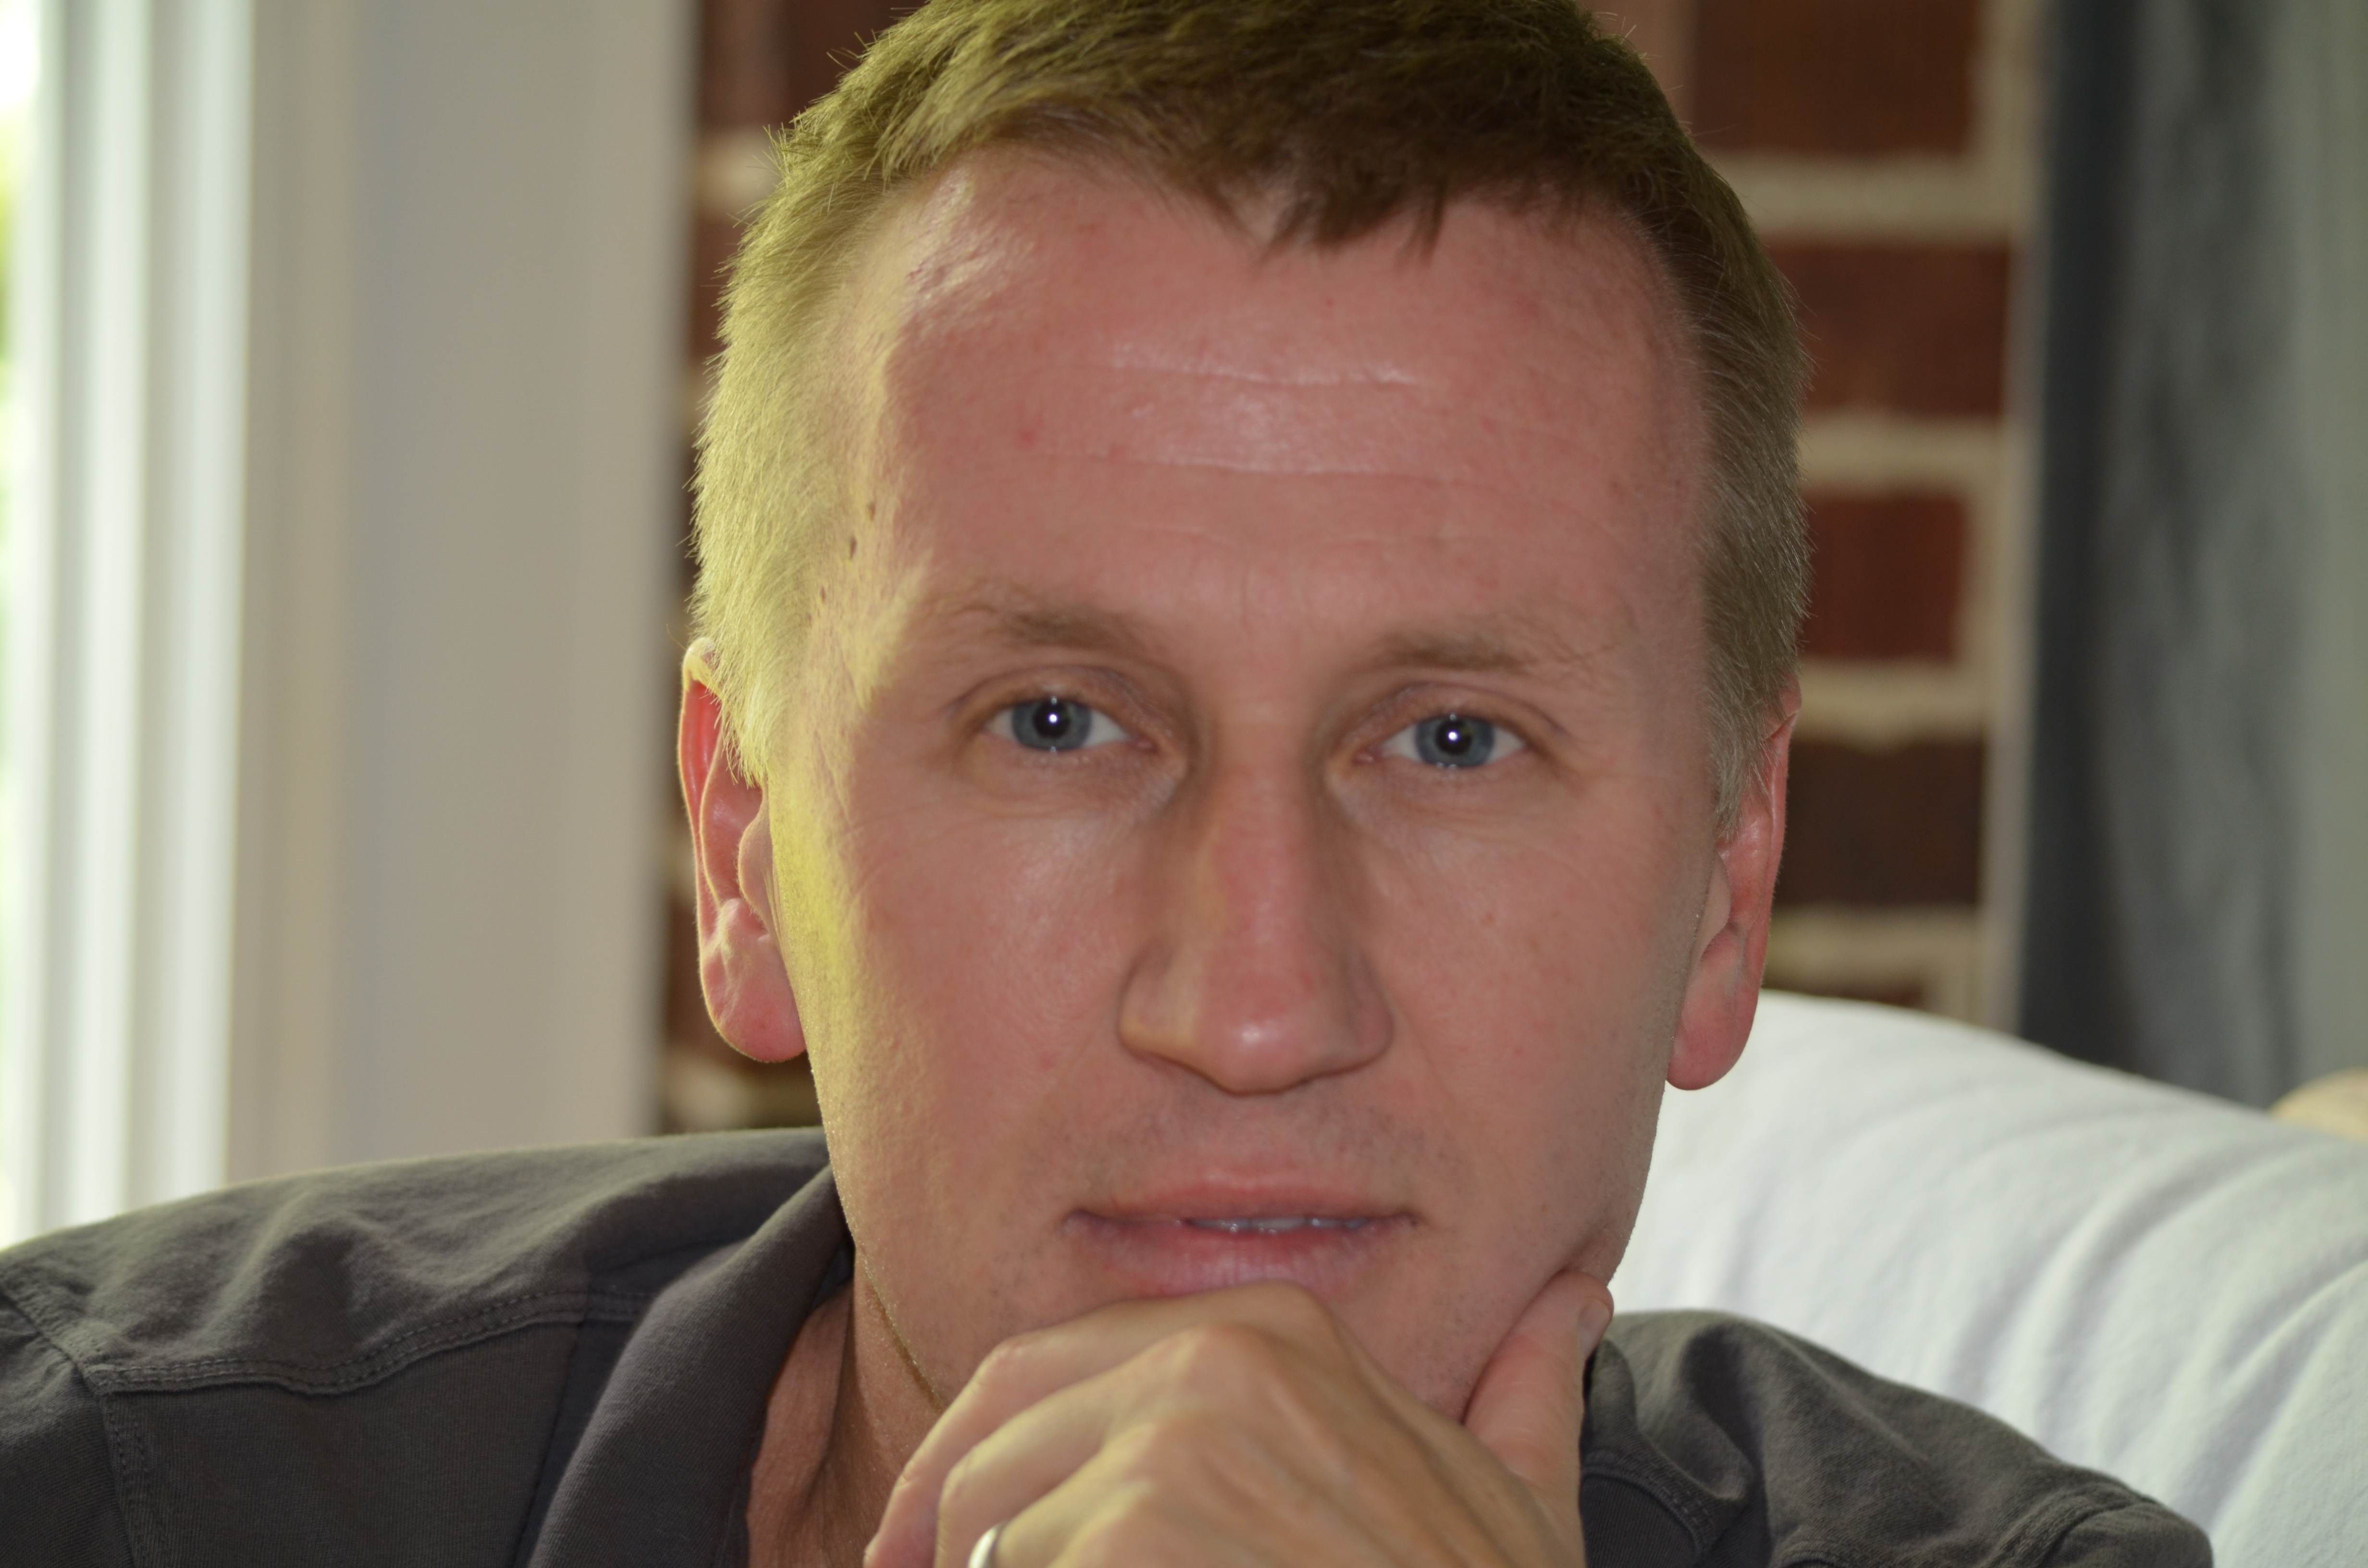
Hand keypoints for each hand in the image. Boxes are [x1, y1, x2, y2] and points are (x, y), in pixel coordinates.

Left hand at [864, 1272, 1613, 1567]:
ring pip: (985, 1523)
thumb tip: (1570, 1302)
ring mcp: (1171, 1453)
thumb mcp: (1524, 1495)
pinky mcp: (1136, 1538)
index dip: (980, 1451)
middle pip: (996, 1435)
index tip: (938, 1529)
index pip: (1055, 1365)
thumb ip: (1527, 1387)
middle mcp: (1212, 1367)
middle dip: (938, 1520)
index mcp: (1276, 1335)